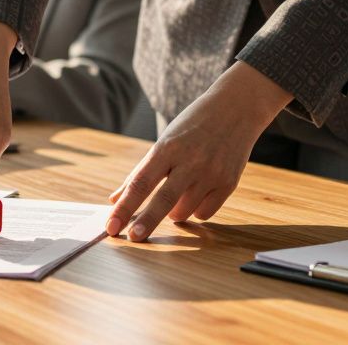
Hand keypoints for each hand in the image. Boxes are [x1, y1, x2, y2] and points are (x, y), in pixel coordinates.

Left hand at [106, 62, 289, 240]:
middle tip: (132, 238)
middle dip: (145, 222)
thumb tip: (115, 199)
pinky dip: (195, 210)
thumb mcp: (164, 141)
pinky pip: (205, 212)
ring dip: (172, 212)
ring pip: (183, 211)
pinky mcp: (229, 183)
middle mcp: (189, 161)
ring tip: (177, 192)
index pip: (140, 182)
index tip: (111, 226)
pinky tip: (197, 193)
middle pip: (162, 200)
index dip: (124, 207)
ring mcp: (211, 173)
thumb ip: (140, 172)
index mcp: (167, 148)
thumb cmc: (192, 126)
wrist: (235, 109)